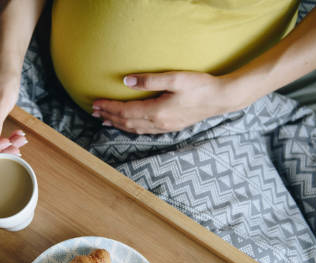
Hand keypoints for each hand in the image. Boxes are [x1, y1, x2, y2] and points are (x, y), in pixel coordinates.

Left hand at [91, 71, 244, 134]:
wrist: (221, 99)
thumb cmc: (200, 86)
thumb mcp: (175, 78)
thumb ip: (149, 80)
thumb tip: (126, 81)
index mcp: (157, 112)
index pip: (126, 112)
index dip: (109, 108)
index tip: (96, 103)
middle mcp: (158, 123)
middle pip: (127, 122)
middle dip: (109, 117)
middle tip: (94, 112)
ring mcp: (164, 127)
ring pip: (134, 129)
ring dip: (118, 124)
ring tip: (104, 120)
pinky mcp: (170, 127)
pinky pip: (144, 131)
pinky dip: (131, 128)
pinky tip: (128, 125)